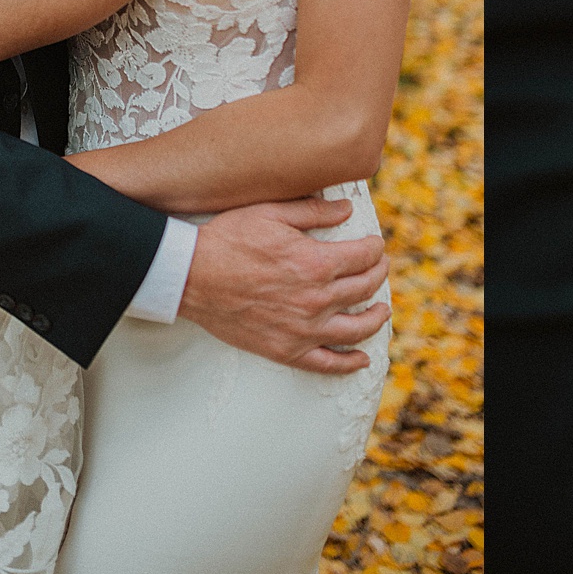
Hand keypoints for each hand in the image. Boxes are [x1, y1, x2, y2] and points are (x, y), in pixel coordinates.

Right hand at [177, 197, 390, 373]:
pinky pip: (327, 363)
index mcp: (316, 263)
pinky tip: (362, 358)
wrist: (190, 277)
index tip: (375, 245)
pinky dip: (349, 362)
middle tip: (379, 268)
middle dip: (378, 274)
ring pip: (357, 329)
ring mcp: (303, 329)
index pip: (364, 257)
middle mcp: (316, 299)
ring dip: (376, 317)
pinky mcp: (286, 350)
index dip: (374, 248)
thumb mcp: (272, 213)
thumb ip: (314, 211)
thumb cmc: (228, 240)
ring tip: (382, 310)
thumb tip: (347, 210)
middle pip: (365, 288)